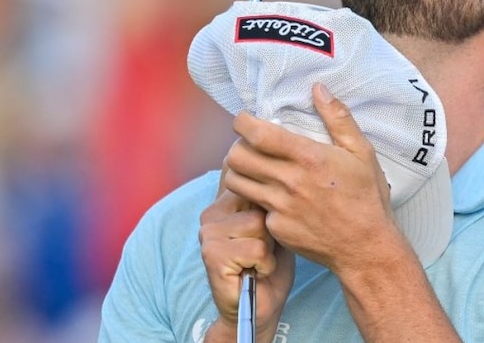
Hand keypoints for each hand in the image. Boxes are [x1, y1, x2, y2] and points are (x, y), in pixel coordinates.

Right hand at [199, 178, 295, 341]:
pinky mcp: (212, 255)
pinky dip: (265, 264)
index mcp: (224, 203)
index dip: (270, 207)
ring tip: (260, 261)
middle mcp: (211, 214)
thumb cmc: (269, 267)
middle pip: (259, 201)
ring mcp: (208, 233)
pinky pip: (256, 248)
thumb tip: (274, 173)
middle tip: (263, 250)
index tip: (267, 231)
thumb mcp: (274, 225)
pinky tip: (256, 272)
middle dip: (271, 229)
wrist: (259, 309)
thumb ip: (268, 201)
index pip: (252, 182)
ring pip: (259, 224)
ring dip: (269, 248)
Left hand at [223, 83, 398, 272]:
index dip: (242, 123)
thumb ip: (338, 118)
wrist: (366, 248)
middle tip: (248, 145)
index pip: (258, 134)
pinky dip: (256, 199)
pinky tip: (271, 196)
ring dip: (239, 171)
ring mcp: (280, 208)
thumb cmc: (367, 198)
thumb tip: (318, 89)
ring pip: (236, 182)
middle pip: (237, 157)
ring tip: (252, 168)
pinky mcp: (276, 228)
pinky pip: (253, 207)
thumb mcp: (362, 152)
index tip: (244, 119)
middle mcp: (289, 182)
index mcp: (309, 158)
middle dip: (237, 145)